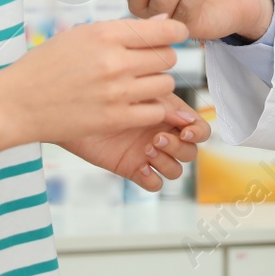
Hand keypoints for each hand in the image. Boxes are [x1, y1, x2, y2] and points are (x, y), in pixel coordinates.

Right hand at [3, 16, 186, 145]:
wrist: (16, 104)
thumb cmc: (46, 66)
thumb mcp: (79, 35)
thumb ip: (123, 29)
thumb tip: (164, 22)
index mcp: (105, 34)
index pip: (163, 30)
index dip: (176, 32)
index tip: (176, 35)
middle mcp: (114, 61)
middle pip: (168, 57)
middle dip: (161, 59)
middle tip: (146, 63)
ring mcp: (116, 92)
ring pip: (166, 85)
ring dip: (157, 85)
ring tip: (137, 85)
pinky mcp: (114, 120)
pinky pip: (155, 112)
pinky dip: (150, 109)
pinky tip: (134, 105)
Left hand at [64, 92, 210, 191]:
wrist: (75, 106)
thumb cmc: (107, 92)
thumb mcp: (142, 95)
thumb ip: (166, 107)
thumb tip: (189, 121)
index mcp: (170, 115)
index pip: (199, 128)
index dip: (198, 132)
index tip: (186, 130)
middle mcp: (163, 135)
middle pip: (191, 151)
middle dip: (179, 147)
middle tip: (156, 138)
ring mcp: (150, 154)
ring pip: (176, 170)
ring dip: (167, 162)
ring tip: (146, 150)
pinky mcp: (134, 169)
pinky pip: (155, 183)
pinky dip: (152, 178)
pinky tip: (140, 166)